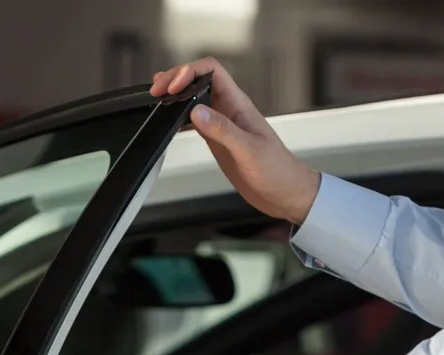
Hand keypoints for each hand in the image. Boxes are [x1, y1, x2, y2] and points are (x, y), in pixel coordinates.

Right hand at [151, 58, 321, 224]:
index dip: (189, 72)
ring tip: (158, 97)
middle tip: (157, 90)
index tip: (173, 86)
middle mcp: (229, 111)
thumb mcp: (249, 150)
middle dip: (176, 79)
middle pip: (200, 80)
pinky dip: (180, 117)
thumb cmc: (278, 170)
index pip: (212, 72)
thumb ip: (222, 130)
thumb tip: (197, 111)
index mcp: (239, 106)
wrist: (286, 192)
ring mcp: (223, 125)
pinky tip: (170, 120)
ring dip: (176, 95)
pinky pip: (196, 121)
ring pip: (195, 98)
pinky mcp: (218, 141)